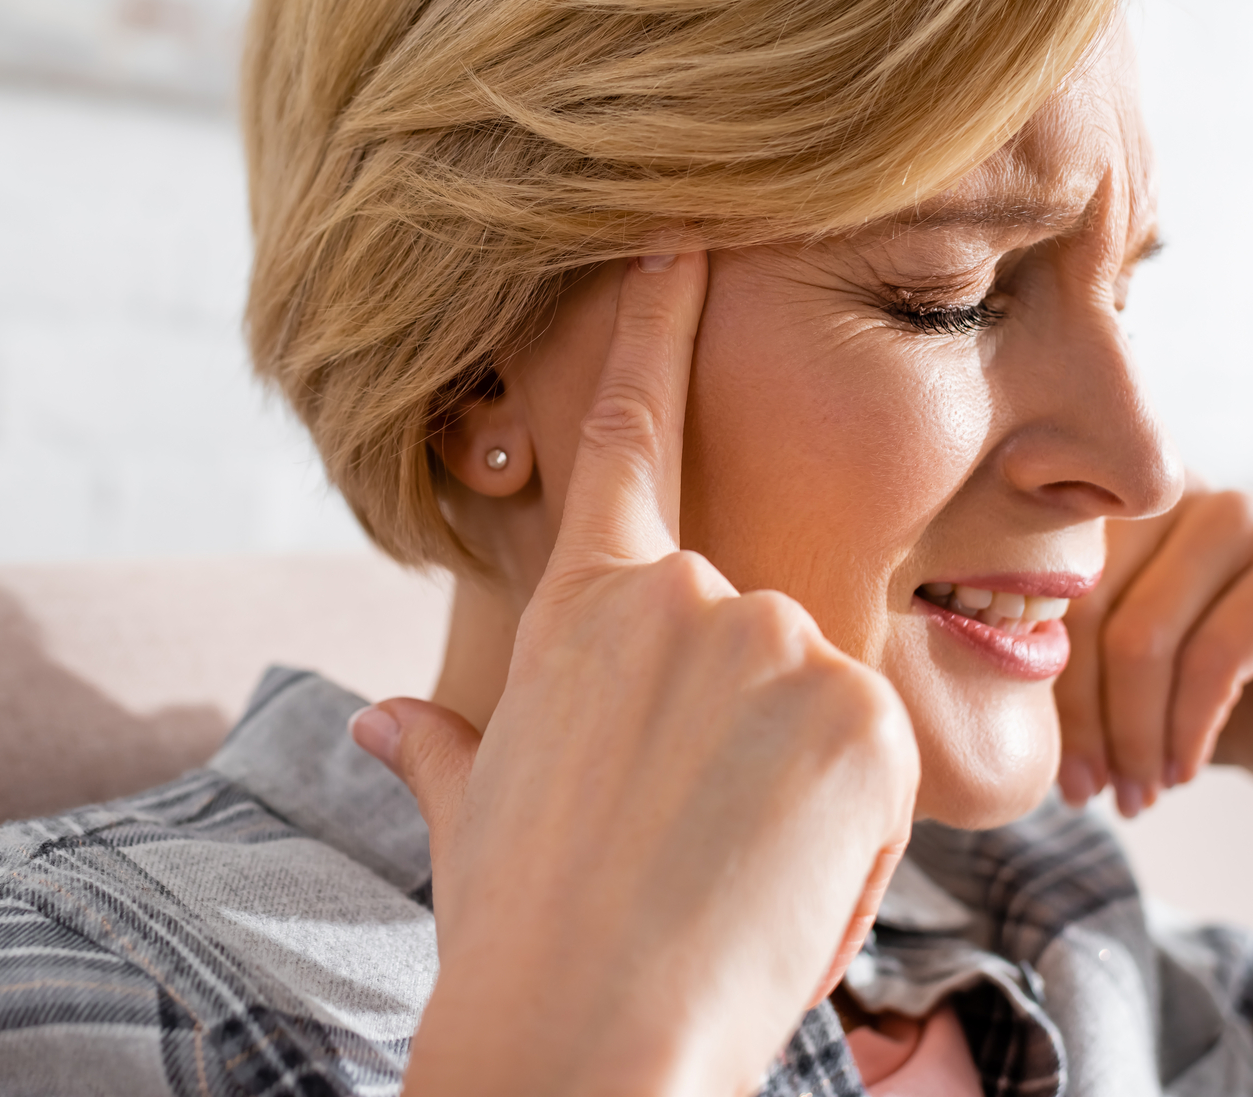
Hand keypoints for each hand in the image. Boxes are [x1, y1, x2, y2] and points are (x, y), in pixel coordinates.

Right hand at [352, 252, 919, 1096]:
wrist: (587, 1028)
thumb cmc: (520, 924)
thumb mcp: (474, 813)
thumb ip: (444, 749)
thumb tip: (376, 722)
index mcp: (585, 606)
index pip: (625, 431)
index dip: (653, 326)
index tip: (682, 234)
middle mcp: (685, 597)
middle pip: (750, 627)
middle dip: (741, 723)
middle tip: (692, 832)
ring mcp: (775, 645)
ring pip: (818, 697)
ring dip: (794, 783)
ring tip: (726, 869)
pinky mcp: (860, 714)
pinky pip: (875, 760)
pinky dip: (846, 828)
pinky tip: (780, 880)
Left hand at [1054, 478, 1252, 815]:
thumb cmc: (1187, 702)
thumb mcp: (1101, 674)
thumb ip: (1044, 654)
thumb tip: (965, 690)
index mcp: (1109, 500)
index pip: (1037, 576)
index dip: (1031, 673)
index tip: (1042, 759)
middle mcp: (1174, 489)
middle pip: (1086, 604)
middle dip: (1081, 714)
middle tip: (1086, 790)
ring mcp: (1248, 515)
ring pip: (1145, 636)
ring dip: (1134, 734)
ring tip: (1134, 794)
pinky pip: (1217, 656)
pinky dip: (1188, 729)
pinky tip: (1183, 772)